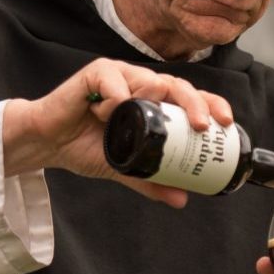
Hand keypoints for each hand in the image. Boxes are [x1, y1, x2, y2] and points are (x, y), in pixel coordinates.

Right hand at [3, 58, 231, 207]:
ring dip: (151, 97)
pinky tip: (109, 110)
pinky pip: (112, 78)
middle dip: (194, 103)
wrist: (48, 144)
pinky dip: (116, 95)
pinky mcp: (94, 74)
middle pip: (177, 85)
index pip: (189, 97)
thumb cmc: (84, 146)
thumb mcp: (125, 167)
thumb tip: (182, 199)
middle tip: (201, 125)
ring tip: (141, 116)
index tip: (225, 123)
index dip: (210, 105)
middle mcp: (139, 85)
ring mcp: (118, 77)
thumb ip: (151, 180)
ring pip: (149, 78)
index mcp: (152, 102)